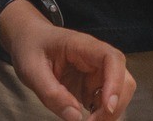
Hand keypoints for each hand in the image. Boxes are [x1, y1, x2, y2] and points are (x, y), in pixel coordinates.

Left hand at [0, 3, 132, 120]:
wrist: (30, 39)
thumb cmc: (31, 48)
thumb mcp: (32, 70)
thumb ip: (51, 93)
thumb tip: (75, 117)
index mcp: (83, 46)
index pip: (112, 59)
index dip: (115, 82)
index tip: (108, 106)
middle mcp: (96, 58)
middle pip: (123, 79)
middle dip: (114, 105)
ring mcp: (96, 72)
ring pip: (118, 92)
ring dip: (109, 112)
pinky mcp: (93, 84)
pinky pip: (105, 100)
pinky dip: (101, 113)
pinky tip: (87, 118)